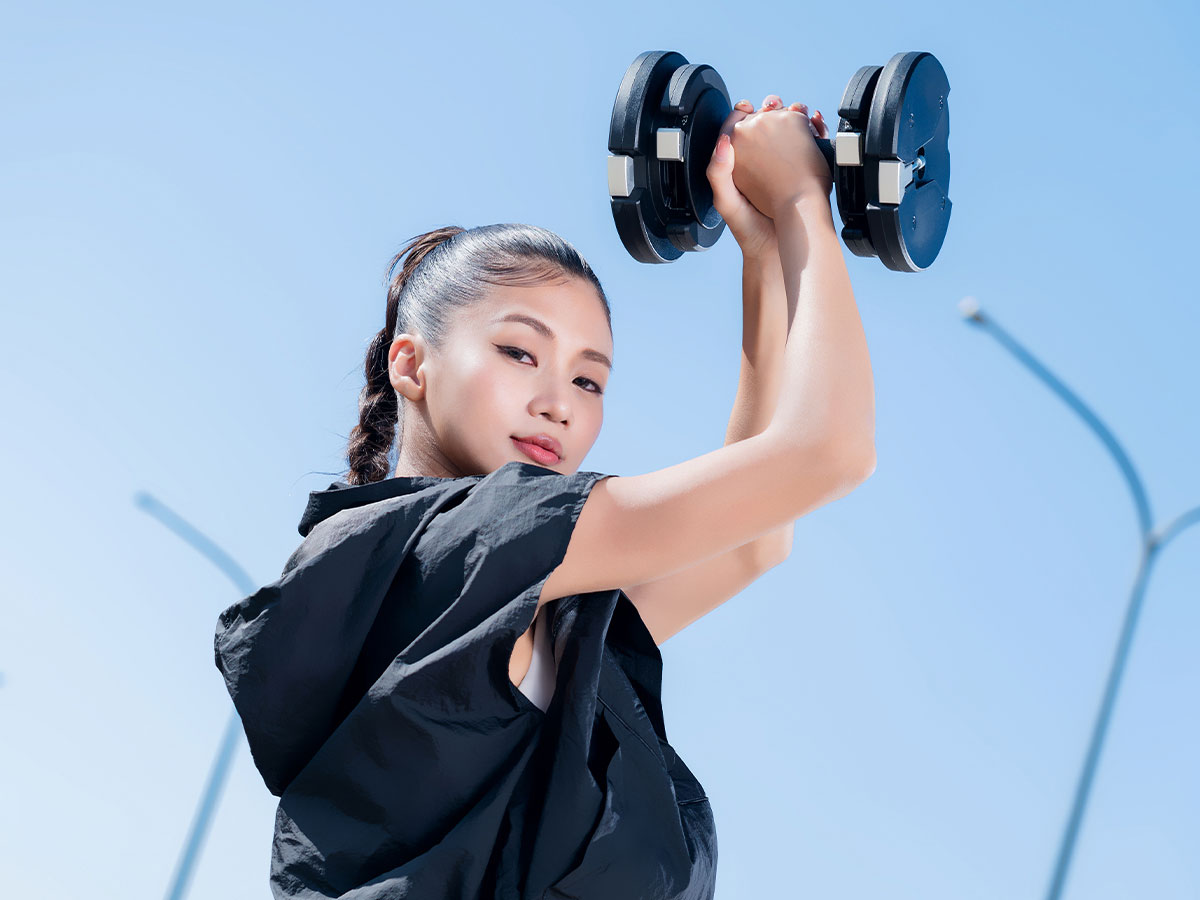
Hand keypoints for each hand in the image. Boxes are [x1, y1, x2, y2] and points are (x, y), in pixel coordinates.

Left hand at [706, 95, 829, 258]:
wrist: (777, 250)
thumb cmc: (747, 229)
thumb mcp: (726, 202)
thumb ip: (718, 173)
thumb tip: (723, 141)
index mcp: (736, 164)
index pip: (737, 128)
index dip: (743, 113)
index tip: (750, 108)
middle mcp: (758, 161)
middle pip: (766, 124)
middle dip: (774, 110)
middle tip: (778, 108)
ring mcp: (781, 164)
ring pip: (788, 130)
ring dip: (795, 115)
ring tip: (800, 113)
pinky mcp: (802, 169)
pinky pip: (808, 143)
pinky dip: (814, 130)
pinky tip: (815, 125)